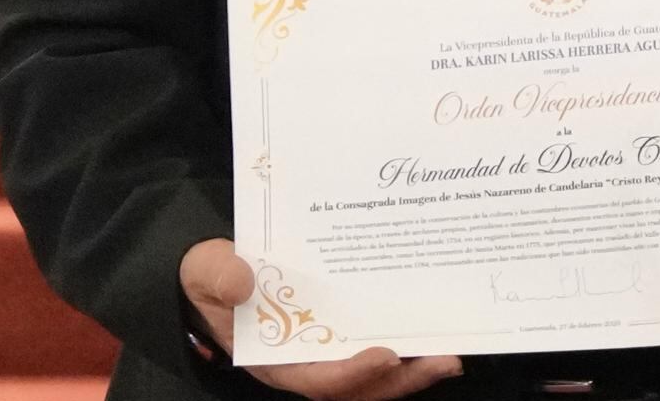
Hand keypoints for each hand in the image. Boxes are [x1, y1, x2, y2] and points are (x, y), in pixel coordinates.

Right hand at [178, 239, 462, 397]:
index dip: (350, 374)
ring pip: (376, 375)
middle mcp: (305, 363)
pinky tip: (439, 329)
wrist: (218, 272)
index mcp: (273, 359)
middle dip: (400, 379)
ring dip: (413, 368)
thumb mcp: (206, 271)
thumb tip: (242, 283)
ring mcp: (328, 351)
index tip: (383, 356)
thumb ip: (219, 276)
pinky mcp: (344, 333)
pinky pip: (379, 346)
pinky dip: (409, 345)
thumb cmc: (213, 275)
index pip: (316, 380)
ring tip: (452, 353)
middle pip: (358, 387)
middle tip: (445, 360)